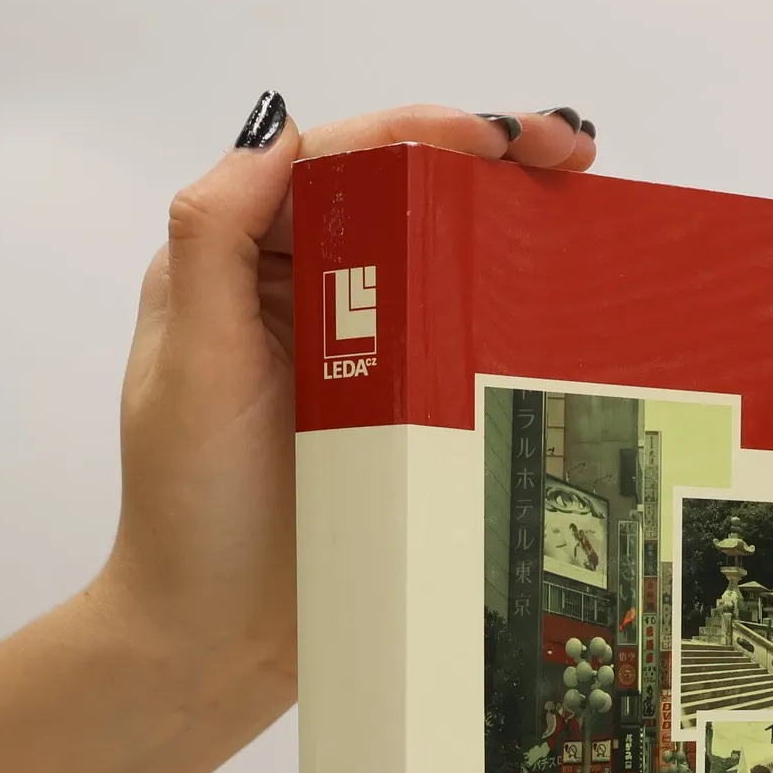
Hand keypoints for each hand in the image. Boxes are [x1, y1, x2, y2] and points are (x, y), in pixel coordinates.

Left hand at [104, 96, 597, 716]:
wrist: (217, 639)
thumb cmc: (190, 512)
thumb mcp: (191, 370)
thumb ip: (216, 242)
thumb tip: (274, 134)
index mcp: (240, 264)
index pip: (335, 162)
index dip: (419, 133)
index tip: (496, 137)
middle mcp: (300, 296)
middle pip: (399, 196)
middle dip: (485, 162)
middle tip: (570, 155)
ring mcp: (354, 357)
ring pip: (435, 261)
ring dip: (508, 226)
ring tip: (582, 206)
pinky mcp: (394, 416)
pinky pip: (455, 344)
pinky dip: (507, 314)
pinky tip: (560, 307)